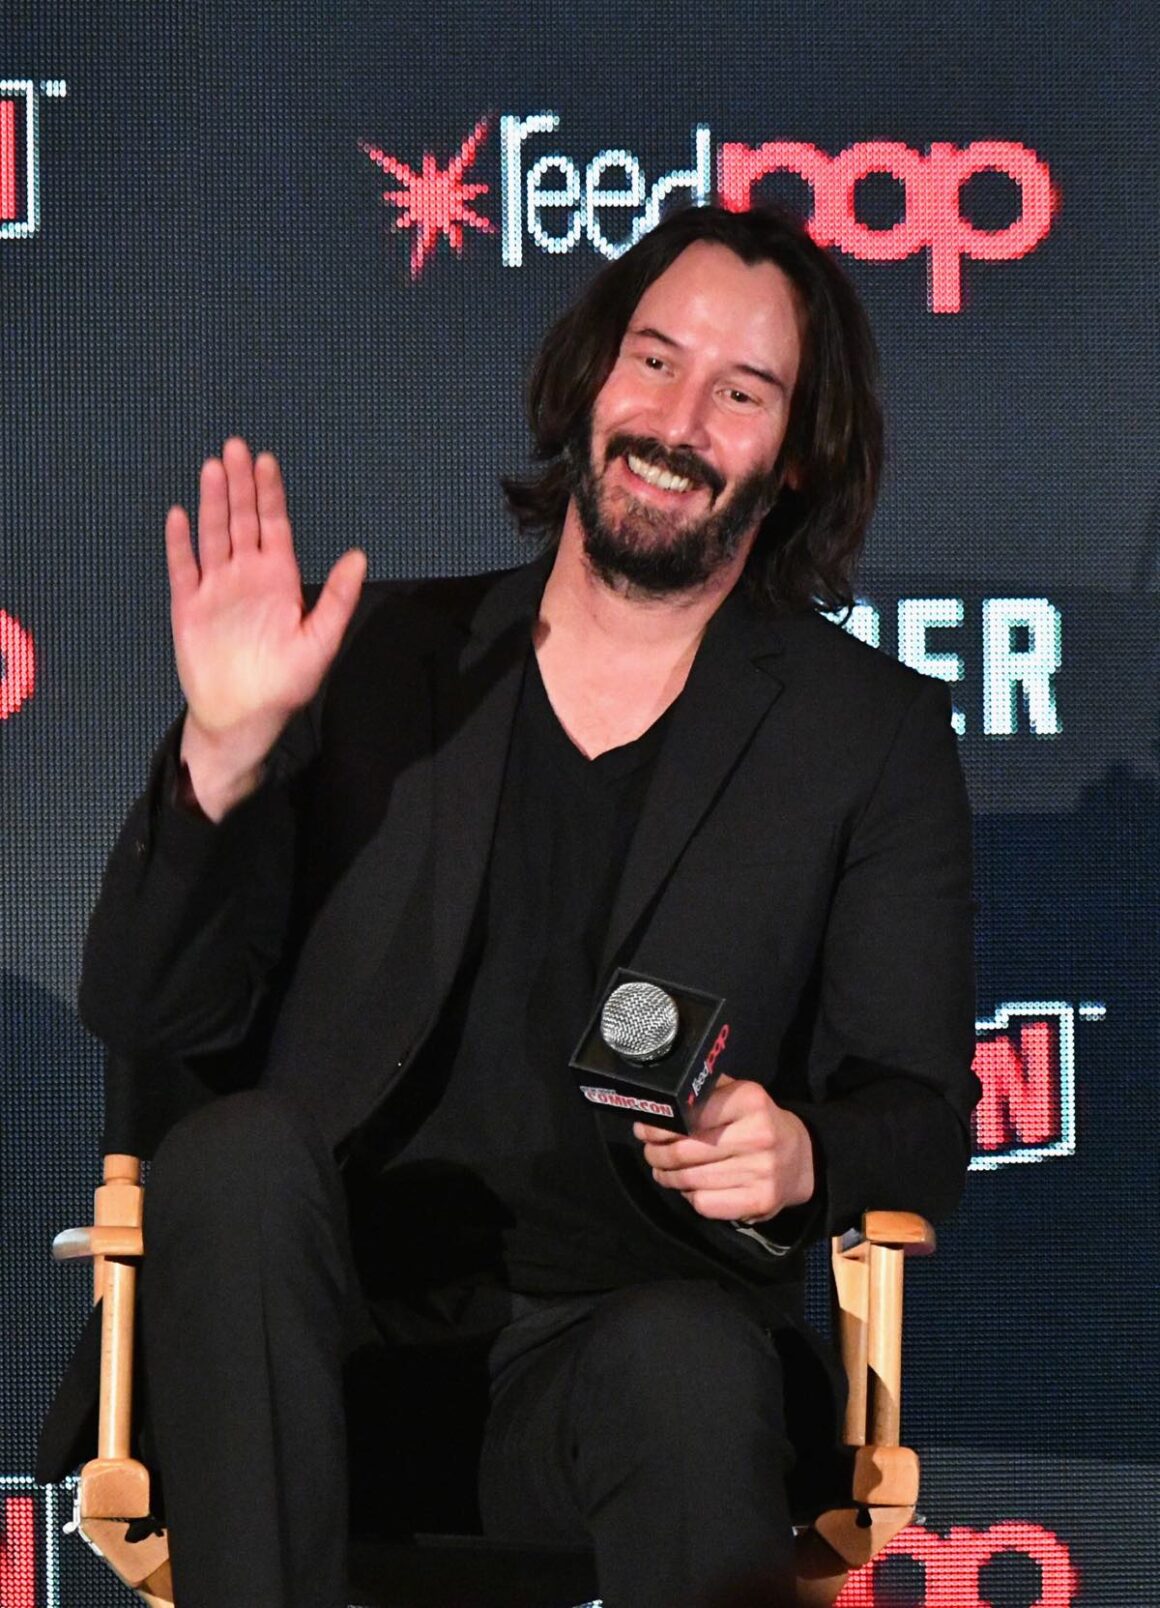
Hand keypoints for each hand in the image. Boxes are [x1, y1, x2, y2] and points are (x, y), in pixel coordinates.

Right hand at [166, 438, 365, 817]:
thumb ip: (337, 598)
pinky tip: (180, 516)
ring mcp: (216, 589)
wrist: (243, 717)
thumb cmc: (286, 684)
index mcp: (279, 580)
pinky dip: (180, 543)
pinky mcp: (189, 608)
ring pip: (213, 535)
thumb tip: (358, 557)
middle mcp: (247, 577)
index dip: (270, 494)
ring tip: (212, 468)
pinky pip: (183, 569)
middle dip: (239, 485)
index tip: (266, 461)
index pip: (274, 526)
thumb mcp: (321, 641)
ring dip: (212, 503)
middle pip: (241, 520)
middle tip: (235, 447)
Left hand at [633, 1075, 814, 1223]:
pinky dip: (689, 1196)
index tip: (644, 1128)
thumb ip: (705, 1093)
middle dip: (656, 1153)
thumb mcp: (740, 1095)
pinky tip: (689, 1187)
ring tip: (661, 1170)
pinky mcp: (759, 1201)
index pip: (689, 1115)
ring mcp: (761, 1171)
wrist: (801, 1159)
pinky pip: (705, 1202)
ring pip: (690, 1179)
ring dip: (667, 1176)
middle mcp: (758, 1135)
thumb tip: (658, 1099)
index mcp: (750, 1101)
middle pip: (685, 1151)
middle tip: (649, 1151)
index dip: (660, 1126)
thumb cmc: (758, 1122)